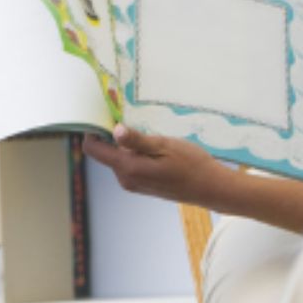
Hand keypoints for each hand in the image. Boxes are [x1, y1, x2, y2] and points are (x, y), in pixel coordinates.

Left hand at [84, 126, 230, 208]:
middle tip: (131, 118)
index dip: (93, 130)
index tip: (105, 115)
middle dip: (112, 135)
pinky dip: (134, 153)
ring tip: (147, 132)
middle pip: (105, 152)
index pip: (93, 149)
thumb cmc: (191, 164)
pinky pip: (129, 164)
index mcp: (128, 168)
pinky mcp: (141, 184)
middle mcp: (125, 178)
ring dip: (126, 144)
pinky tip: (153, 147)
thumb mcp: (165, 146)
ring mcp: (133, 183)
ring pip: (118, 158)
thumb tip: (115, 130)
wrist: (209, 188)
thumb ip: (137, 140)